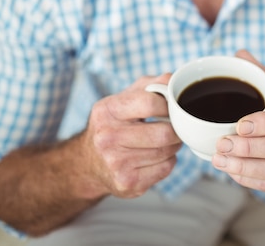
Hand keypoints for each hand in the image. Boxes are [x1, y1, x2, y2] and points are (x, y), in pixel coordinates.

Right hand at [78, 74, 181, 199]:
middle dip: (176, 129)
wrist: (88, 163)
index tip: (172, 107)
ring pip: (167, 151)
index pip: (150, 103)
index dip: (169, 105)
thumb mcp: (125, 98)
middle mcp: (108, 137)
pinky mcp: (127, 183)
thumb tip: (173, 80)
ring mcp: (116, 163)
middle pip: (163, 133)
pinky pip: (165, 169)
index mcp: (107, 110)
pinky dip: (168, 161)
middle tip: (175, 126)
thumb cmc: (113, 124)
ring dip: (174, 145)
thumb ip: (151, 84)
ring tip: (166, 140)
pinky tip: (157, 156)